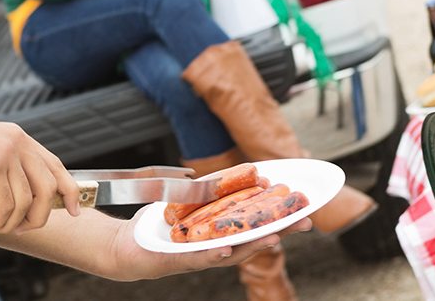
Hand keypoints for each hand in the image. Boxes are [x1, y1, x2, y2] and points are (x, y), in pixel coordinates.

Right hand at [0, 117, 81, 233]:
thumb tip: (28, 195)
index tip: (74, 210)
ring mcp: (6, 154)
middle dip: (39, 217)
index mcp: (19, 137)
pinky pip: (6, 207)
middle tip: (21, 229)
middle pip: (48, 189)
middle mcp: (18, 143)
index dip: (69, 190)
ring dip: (11, 223)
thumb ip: (11, 163)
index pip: (56, 165)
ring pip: (26, 203)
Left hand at [101, 208, 312, 281]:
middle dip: (279, 232)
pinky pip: (198, 258)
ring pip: (231, 253)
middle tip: (304, 223)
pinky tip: (227, 248)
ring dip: (253, 245)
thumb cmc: (162, 225)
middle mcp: (217, 249)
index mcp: (223, 234)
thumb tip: (249, 173)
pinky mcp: (178, 261)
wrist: (128, 246)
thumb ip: (217, 188)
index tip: (306, 210)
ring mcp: (199, 258)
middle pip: (252, 241)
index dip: (281, 220)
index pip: (256, 226)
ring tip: (274, 236)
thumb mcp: (194, 200)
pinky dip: (214, 254)